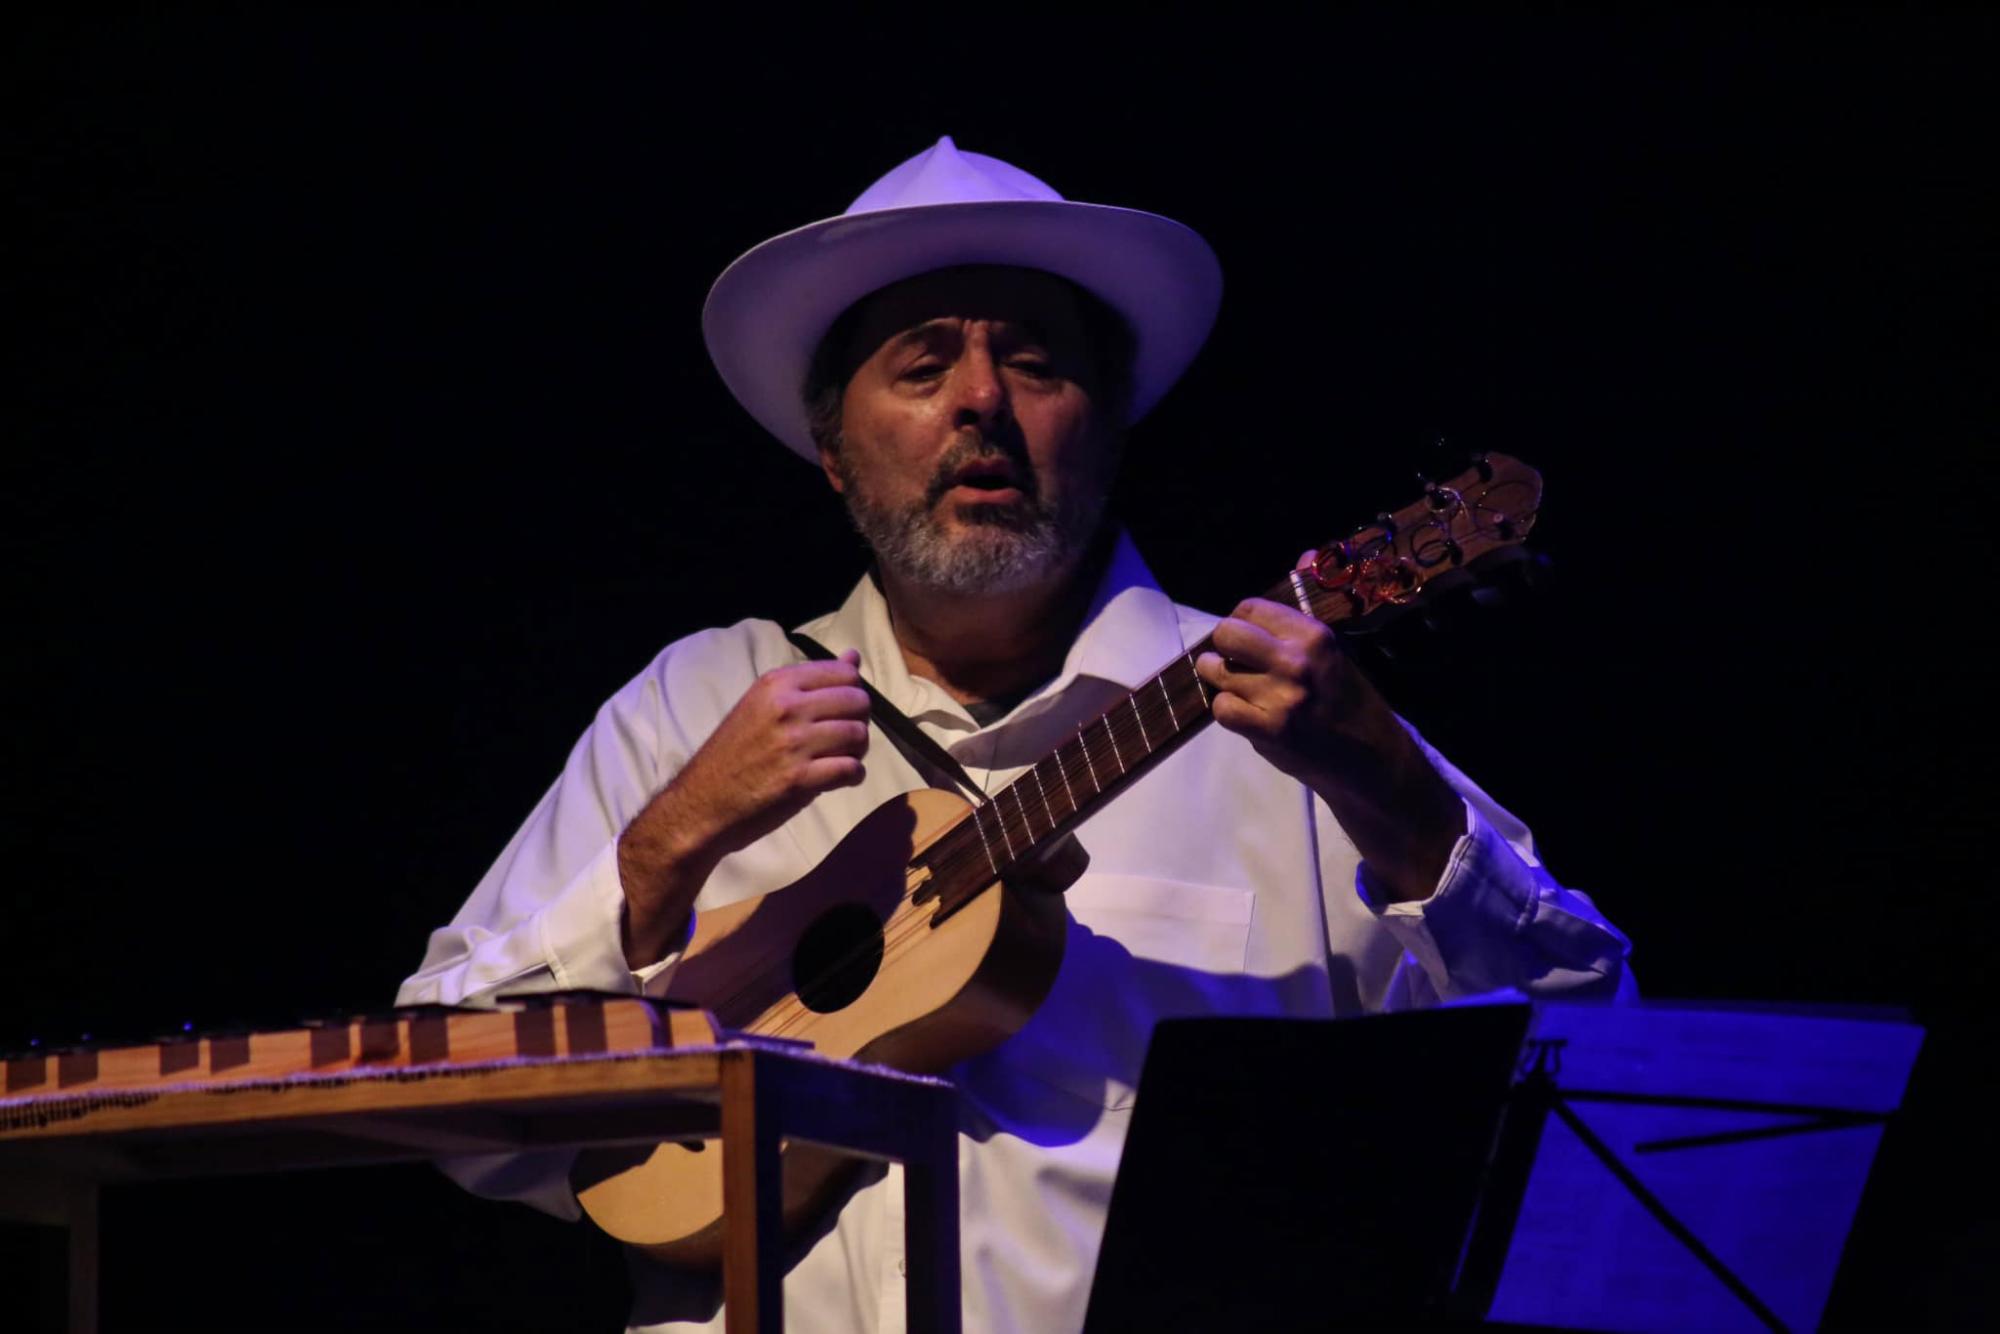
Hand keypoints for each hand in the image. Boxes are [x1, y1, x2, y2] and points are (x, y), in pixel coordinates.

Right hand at [617, 650, 870, 963]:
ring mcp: (793, 742)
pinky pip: (850, 769)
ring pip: (858, 734)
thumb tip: (854, 656)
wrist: (701, 803)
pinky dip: (853, 776)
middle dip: (859, 721)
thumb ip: (810, 684)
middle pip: (857, 701)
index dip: (852, 693)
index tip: (839, 712)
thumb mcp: (764, 705)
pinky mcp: (798, 778)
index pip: (844, 673)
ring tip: (840, 759)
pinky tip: (839, 778)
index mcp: (777, 682)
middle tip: (843, 739)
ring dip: (857, 750)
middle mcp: (786, 706)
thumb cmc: (734, 753)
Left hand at [1195, 595, 1378, 790]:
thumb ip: (1307, 607)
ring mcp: (1280, 697)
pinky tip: (1246, 713)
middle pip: (1226, 633)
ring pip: (1217, 672)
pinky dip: (1226, 711)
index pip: (1250, 608)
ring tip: (1243, 689)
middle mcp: (1296, 662)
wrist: (1371, 758)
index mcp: (1313, 635)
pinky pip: (1221, 708)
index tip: (1249, 637)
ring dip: (1222, 680)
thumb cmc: (1349, 700)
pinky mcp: (1269, 731)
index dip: (1242, 621)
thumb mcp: (1335, 649)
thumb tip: (1304, 555)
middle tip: (1236, 661)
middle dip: (1224, 646)